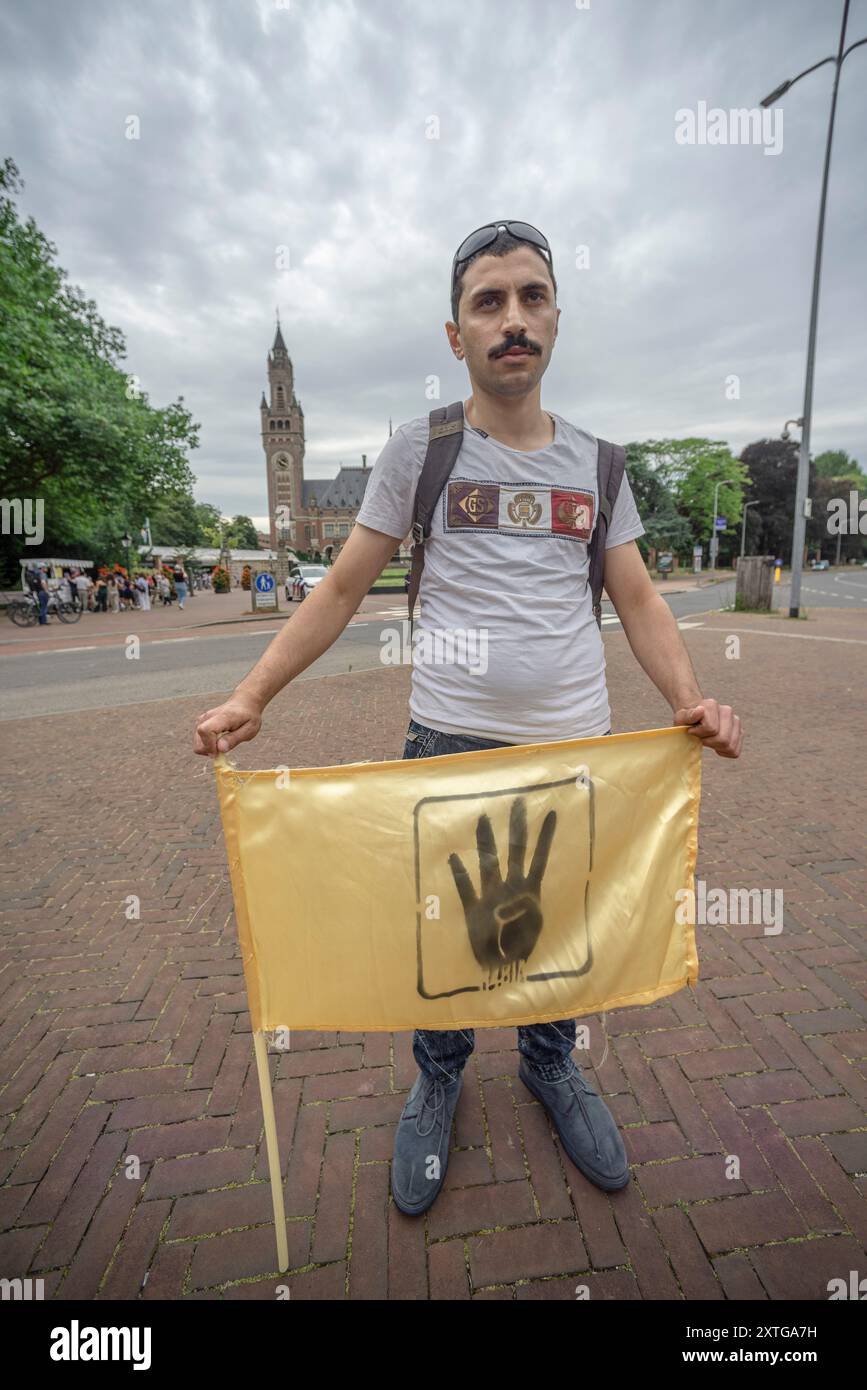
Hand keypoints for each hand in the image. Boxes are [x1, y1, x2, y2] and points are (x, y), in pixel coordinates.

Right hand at [194, 694, 262, 755]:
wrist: (244, 703)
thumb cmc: (248, 717)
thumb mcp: (249, 730)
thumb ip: (234, 739)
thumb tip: (220, 749)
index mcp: (223, 717)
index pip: (205, 730)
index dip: (209, 745)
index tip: (219, 752)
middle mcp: (209, 716)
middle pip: (199, 738)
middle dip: (209, 750)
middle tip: (224, 748)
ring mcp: (203, 719)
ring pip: (197, 742)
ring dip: (208, 748)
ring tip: (223, 743)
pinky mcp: (200, 723)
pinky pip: (198, 740)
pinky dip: (207, 745)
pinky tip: (218, 741)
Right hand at [448, 797, 556, 987]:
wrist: (503, 972)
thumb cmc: (521, 951)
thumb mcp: (532, 930)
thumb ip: (525, 912)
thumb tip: (511, 899)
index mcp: (529, 891)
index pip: (539, 858)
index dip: (546, 837)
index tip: (554, 812)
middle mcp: (510, 887)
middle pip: (514, 851)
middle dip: (516, 827)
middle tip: (518, 801)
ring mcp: (491, 896)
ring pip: (488, 863)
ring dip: (485, 842)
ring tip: (482, 818)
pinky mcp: (473, 910)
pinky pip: (465, 890)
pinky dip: (460, 875)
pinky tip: (453, 857)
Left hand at [673, 698, 742, 758]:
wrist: (695, 718)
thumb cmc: (687, 720)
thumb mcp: (681, 718)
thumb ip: (688, 715)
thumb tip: (700, 710)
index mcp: (711, 705)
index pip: (711, 729)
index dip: (699, 734)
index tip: (691, 730)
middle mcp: (727, 711)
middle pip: (723, 739)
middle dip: (709, 742)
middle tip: (701, 737)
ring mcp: (735, 721)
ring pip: (730, 746)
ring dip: (717, 747)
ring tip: (709, 739)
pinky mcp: (740, 732)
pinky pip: (735, 751)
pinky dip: (724, 752)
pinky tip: (716, 745)